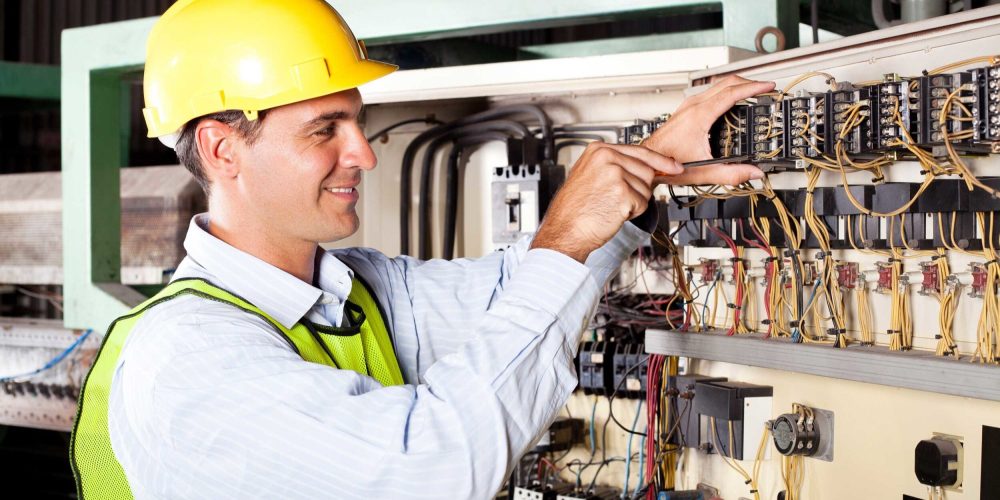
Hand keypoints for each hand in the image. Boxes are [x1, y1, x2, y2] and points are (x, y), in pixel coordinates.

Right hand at [531, 143, 681, 261]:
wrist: (565, 230)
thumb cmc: (574, 209)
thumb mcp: (589, 175)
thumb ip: (615, 166)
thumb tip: (646, 168)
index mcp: (598, 150)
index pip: (640, 151)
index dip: (660, 161)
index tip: (673, 166)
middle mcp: (607, 158)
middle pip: (647, 170)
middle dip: (638, 188)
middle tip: (616, 198)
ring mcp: (615, 174)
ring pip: (646, 188)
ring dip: (634, 202)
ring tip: (610, 205)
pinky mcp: (623, 193)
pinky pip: (642, 204)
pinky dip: (632, 213)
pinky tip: (613, 213)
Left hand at [642, 75, 774, 185]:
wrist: (648, 161)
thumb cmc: (667, 163)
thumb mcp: (704, 172)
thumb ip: (731, 174)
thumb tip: (753, 172)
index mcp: (699, 116)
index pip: (732, 93)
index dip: (754, 88)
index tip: (768, 86)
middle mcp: (693, 106)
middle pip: (726, 82)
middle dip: (749, 82)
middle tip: (765, 87)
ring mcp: (688, 106)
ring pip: (717, 85)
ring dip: (737, 86)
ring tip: (752, 92)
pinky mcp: (686, 110)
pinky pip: (710, 92)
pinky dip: (725, 92)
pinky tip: (731, 101)